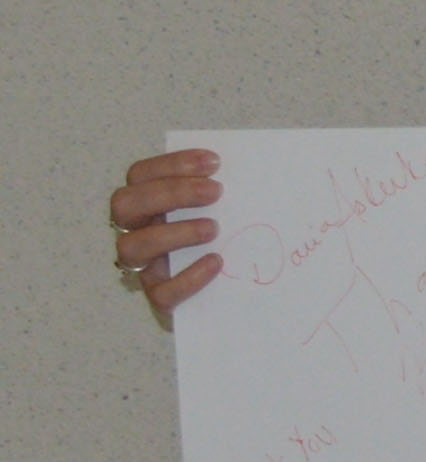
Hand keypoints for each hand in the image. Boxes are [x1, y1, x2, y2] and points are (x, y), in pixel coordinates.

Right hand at [108, 148, 224, 322]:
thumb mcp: (228, 210)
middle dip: (169, 193)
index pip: (139, 175)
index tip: (215, 162)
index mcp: (146, 205)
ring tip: (213, 228)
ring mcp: (144, 267)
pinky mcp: (160, 299)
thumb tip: (264, 166)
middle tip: (216, 191)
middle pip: (126, 205)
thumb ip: (229, 191)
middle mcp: (137, 232)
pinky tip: (216, 263)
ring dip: (172, 233)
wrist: (241, 299)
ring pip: (132, 248)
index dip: (171, 164)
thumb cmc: (230, 240)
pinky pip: (161, 293)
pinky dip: (188, 277)